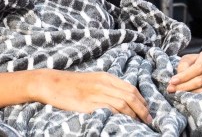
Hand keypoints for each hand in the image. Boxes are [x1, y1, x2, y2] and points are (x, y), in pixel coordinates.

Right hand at [31, 69, 150, 123]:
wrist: (52, 84)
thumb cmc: (71, 84)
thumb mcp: (92, 80)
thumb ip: (107, 86)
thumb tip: (124, 99)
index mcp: (105, 77)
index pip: (131, 88)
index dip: (143, 100)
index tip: (148, 110)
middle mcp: (103, 84)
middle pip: (131, 96)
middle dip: (143, 110)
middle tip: (149, 120)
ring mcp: (96, 94)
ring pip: (124, 104)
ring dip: (135, 115)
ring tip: (140, 124)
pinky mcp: (89, 104)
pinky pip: (110, 110)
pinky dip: (121, 117)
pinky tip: (124, 123)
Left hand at [168, 51, 201, 93]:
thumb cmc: (194, 62)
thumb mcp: (187, 59)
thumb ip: (183, 66)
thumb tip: (177, 80)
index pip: (197, 68)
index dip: (184, 76)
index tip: (172, 81)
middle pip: (200, 80)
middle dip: (184, 86)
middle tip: (171, 89)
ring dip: (188, 92)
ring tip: (176, 92)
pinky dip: (194, 96)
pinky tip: (185, 95)